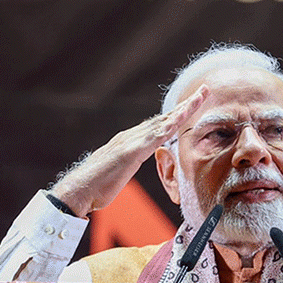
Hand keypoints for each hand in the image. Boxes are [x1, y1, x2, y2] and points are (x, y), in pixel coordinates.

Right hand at [49, 85, 207, 216]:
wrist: (78, 190)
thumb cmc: (97, 185)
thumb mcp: (119, 170)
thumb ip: (128, 160)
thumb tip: (133, 159)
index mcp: (131, 140)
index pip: (159, 124)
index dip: (177, 114)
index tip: (193, 105)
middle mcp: (131, 136)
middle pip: (165, 117)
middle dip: (186, 105)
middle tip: (205, 91)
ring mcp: (130, 142)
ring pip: (163, 122)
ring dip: (183, 110)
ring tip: (200, 98)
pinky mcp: (130, 152)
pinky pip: (154, 138)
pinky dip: (168, 127)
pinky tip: (181, 120)